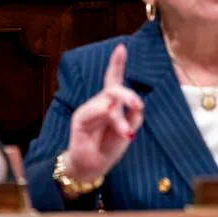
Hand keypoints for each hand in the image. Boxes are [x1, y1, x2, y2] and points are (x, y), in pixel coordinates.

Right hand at [64, 44, 144, 182]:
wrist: (91, 168)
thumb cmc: (108, 147)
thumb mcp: (128, 132)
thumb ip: (134, 117)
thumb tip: (137, 103)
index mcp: (111, 104)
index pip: (114, 80)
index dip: (117, 64)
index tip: (121, 48)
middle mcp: (100, 104)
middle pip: (113, 89)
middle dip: (127, 94)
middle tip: (137, 104)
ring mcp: (89, 110)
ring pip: (107, 102)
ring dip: (118, 117)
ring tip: (125, 133)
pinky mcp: (80, 120)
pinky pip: (92, 112)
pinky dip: (103, 113)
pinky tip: (110, 113)